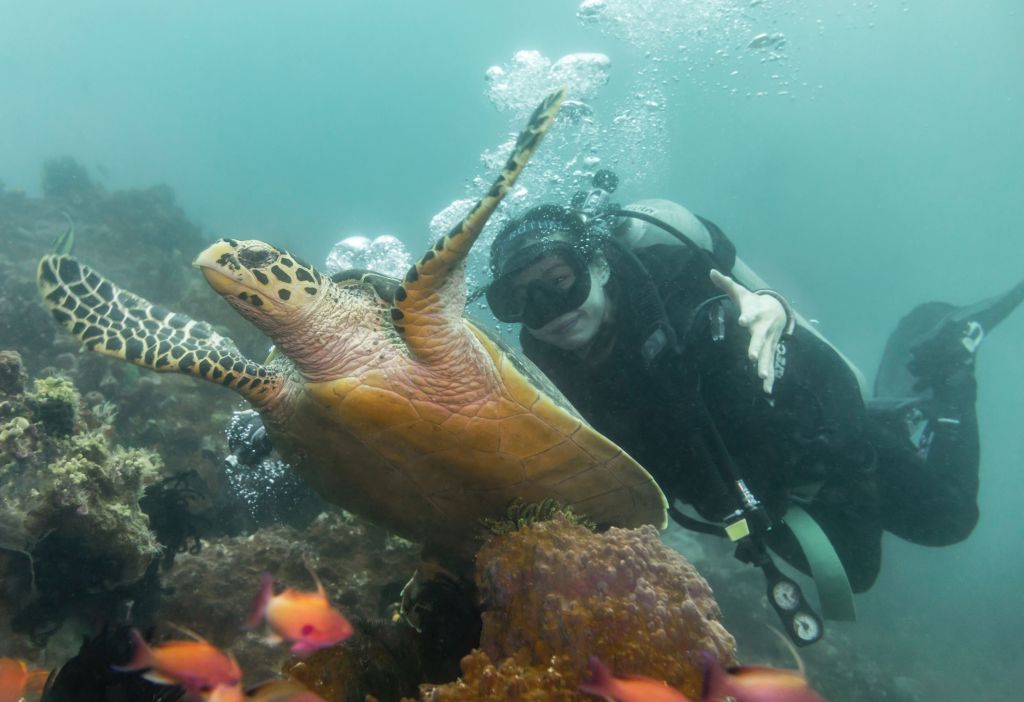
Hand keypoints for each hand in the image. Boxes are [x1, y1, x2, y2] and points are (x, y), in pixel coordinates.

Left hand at [709, 269, 788, 393]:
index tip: (742, 320)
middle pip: (760, 339)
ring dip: (766, 367)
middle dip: (757, 348)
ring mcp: (769, 341)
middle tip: (752, 358)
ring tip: (762, 379)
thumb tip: (711, 272)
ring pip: (768, 355)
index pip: (750, 315)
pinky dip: (770, 378)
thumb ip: (726, 284)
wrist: (777, 308)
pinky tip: (767, 391)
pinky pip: (770, 365)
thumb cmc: (753, 302)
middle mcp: (763, 329)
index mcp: (755, 314)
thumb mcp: (740, 292)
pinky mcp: (770, 350)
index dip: (746, 317)